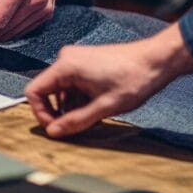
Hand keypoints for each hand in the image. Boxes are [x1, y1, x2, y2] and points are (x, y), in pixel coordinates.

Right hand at [24, 24, 192, 137]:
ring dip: (70, 107)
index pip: (34, 91)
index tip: (56, 129)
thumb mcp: (104, 107)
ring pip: (61, 90)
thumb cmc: (134, 79)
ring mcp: (76, 59)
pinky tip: (96, 109)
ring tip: (90, 120)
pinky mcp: (86, 62)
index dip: (40, 114)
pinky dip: (79, 99)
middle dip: (58, 112)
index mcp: (65, 66)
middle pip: (47, 91)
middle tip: (74, 129)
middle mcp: (66, 59)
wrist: (157, 60)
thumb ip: (75, 121)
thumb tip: (53, 132)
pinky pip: (72, 84)